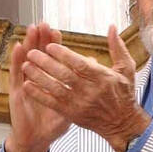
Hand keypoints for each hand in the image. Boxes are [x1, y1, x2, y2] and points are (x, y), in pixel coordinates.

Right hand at [5, 22, 71, 151]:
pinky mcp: (15, 92)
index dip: (54, 44)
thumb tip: (94, 67)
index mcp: (50, 81)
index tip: (56, 31)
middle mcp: (36, 79)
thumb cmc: (52, 125)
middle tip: (44, 23)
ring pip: (27, 59)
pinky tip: (18, 47)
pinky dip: (16, 60)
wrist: (36, 140)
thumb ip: (82, 89)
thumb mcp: (71, 107)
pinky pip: (15, 74)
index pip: (52, 58)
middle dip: (41, 39)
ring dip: (29, 44)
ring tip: (32, 28)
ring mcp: (24, 84)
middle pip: (39, 54)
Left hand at [21, 25, 150, 151]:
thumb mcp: (126, 69)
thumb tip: (111, 27)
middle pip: (65, 75)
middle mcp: (91, 91)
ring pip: (56, 88)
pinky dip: (39, 94)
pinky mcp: (72, 114)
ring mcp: (80, 104)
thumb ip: (117, 47)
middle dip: (46, 63)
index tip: (49, 45)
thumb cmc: (124, 94)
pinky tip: (27, 85)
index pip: (80, 64)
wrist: (123, 124)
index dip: (63, 54)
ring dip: (39, 77)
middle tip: (32, 52)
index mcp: (103, 78)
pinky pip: (52, 103)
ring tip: (26, 66)